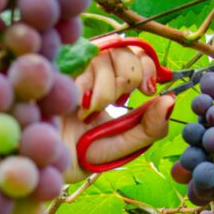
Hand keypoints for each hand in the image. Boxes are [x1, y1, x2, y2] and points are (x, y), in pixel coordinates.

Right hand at [59, 43, 175, 182]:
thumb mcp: (119, 147)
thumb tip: (172, 101)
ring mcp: (72, 64)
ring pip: (108, 55)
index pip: (139, 56)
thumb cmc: (77, 156)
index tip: (148, 90)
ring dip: (105, 90)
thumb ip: (148, 129)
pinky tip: (75, 107)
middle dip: (130, 78)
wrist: (41, 163)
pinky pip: (84, 62)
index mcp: (111, 85)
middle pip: (127, 50)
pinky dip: (86, 88)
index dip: (149, 67)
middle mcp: (92, 71)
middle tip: (115, 103)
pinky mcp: (54, 64)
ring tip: (86, 113)